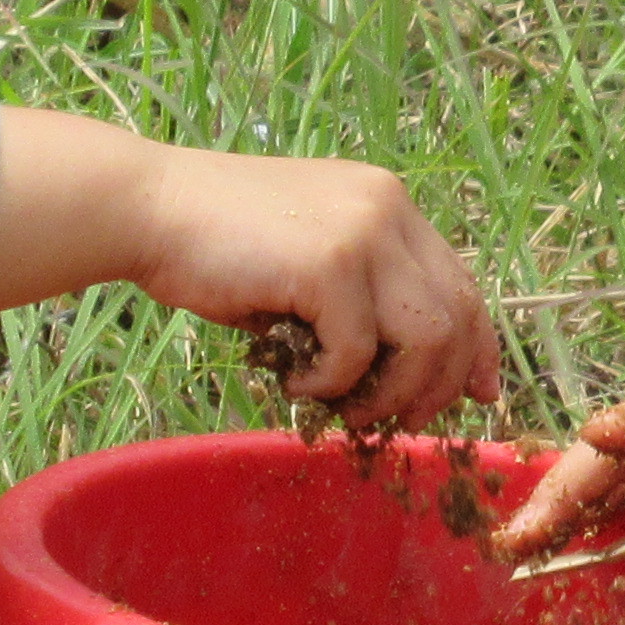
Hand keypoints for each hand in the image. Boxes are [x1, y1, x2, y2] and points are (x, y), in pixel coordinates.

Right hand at [0, 112, 500, 425]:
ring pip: (427, 339)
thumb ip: (362, 302)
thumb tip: (410, 377)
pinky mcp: (328, 262)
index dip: (478, 347)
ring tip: (343, 409)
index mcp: (389, 204)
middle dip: (438, 386)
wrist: (146, 209)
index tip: (478, 394)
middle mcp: (389, 208)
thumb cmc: (216, 248)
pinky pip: (356, 352)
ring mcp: (363, 231)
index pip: (463, 284)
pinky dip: (329, 384)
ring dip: (390, 392)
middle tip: (395, 420)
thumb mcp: (308, 267)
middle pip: (458, 316)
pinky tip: (291, 381)